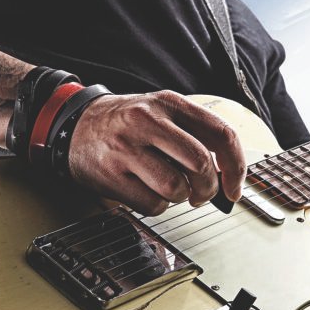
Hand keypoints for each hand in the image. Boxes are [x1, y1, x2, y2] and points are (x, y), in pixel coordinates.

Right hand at [68, 90, 245, 215]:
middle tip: (202, 195)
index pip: (221, 133)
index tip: (234, 187)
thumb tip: (229, 174)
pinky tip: (145, 191)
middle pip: (200, 164)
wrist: (74, 126)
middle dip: (208, 189)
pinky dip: (156, 206)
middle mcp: (148, 121)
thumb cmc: (126, 125)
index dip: (236, 166)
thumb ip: (195, 133)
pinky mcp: (111, 174)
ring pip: (176, 188)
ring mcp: (127, 148)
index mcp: (169, 103)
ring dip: (180, 198)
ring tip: (168, 188)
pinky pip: (151, 204)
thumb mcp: (162, 112)